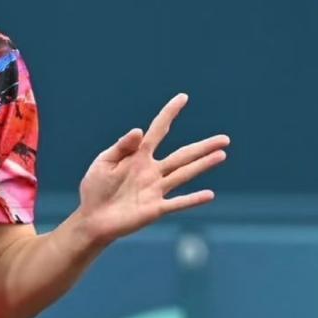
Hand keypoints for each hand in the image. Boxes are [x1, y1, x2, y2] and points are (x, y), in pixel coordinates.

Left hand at [78, 93, 228, 246]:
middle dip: (203, 146)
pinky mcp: (155, 209)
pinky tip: (209, 194)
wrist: (92, 219)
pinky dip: (193, 199)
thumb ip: (121, 147)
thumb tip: (139, 131)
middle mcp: (152, 171)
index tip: (182, 98)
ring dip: (203, 165)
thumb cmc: (95, 189)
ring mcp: (155, 190)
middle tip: (225, 138)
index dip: (169, 114)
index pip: (158, 130)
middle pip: (183, 155)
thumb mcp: (103, 163)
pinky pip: (177, 203)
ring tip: (222, 154)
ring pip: (184, 174)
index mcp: (138, 156)